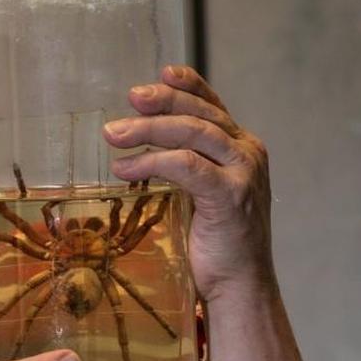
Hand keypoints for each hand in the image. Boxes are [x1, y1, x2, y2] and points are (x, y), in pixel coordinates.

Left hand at [103, 65, 274, 301]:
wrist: (237, 286)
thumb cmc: (211, 244)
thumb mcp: (196, 195)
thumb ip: (182, 168)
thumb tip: (133, 150)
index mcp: (240, 147)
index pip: (212, 105)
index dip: (186, 85)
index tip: (159, 74)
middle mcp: (247, 152)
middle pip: (199, 113)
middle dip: (159, 104)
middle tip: (126, 103)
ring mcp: (243, 172)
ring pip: (192, 134)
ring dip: (148, 131)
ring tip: (113, 136)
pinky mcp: (231, 196)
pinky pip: (188, 166)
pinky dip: (154, 163)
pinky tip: (126, 170)